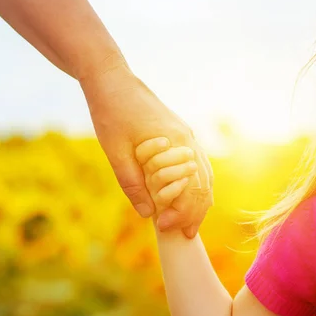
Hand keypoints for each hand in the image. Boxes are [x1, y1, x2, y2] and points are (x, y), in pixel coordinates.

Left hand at [80, 54, 213, 237]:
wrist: (112, 80)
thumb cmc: (111, 113)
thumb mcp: (116, 152)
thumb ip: (132, 184)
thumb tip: (148, 214)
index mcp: (176, 143)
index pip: (191, 188)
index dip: (181, 213)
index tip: (164, 228)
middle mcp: (187, 139)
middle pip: (203, 184)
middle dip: (196, 212)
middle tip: (187, 235)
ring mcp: (186, 135)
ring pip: (204, 174)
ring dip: (199, 200)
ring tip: (191, 222)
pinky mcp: (179, 133)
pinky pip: (197, 164)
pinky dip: (196, 184)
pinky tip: (187, 196)